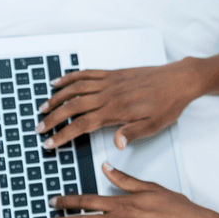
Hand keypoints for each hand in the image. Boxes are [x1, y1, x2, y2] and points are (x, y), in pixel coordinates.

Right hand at [36, 57, 204, 149]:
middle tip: (39, 128)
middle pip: (72, 106)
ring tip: (42, 108)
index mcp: (116, 111)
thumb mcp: (154, 126)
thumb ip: (132, 134)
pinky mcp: (113, 73)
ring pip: (75, 89)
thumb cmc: (168, 104)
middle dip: (52, 118)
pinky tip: (59, 82)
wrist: (179, 80)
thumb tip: (116, 144)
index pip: (82, 125)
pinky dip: (70, 77)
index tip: (49, 142)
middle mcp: (108, 95)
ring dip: (56, 98)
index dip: (62, 134)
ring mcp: (109, 82)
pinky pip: (86, 74)